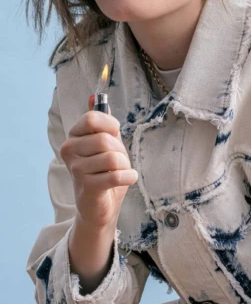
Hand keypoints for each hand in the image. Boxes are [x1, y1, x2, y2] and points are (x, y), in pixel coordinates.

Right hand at [60, 95, 137, 227]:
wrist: (100, 206)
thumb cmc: (103, 171)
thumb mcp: (105, 142)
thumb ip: (101, 121)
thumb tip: (94, 97)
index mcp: (73, 136)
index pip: (93, 118)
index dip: (111, 125)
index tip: (114, 134)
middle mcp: (69, 150)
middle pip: (106, 140)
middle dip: (121, 150)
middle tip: (119, 161)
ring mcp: (75, 169)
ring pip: (113, 158)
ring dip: (125, 166)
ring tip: (119, 172)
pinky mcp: (87, 187)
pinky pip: (116, 175)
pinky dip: (129, 177)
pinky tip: (128, 179)